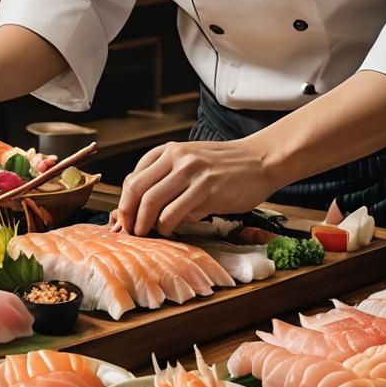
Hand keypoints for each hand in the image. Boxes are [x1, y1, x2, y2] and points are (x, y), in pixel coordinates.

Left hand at [115, 137, 277, 236]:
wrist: (260, 160)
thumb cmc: (226, 166)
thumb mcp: (192, 162)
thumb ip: (169, 179)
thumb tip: (143, 211)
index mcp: (169, 151)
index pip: (134, 178)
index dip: (124, 203)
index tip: (125, 221)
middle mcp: (177, 157)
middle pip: (136, 189)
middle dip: (129, 215)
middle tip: (131, 232)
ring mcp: (191, 172)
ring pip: (151, 202)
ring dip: (145, 224)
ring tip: (149, 235)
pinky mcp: (206, 188)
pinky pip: (174, 212)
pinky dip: (167, 227)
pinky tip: (171, 231)